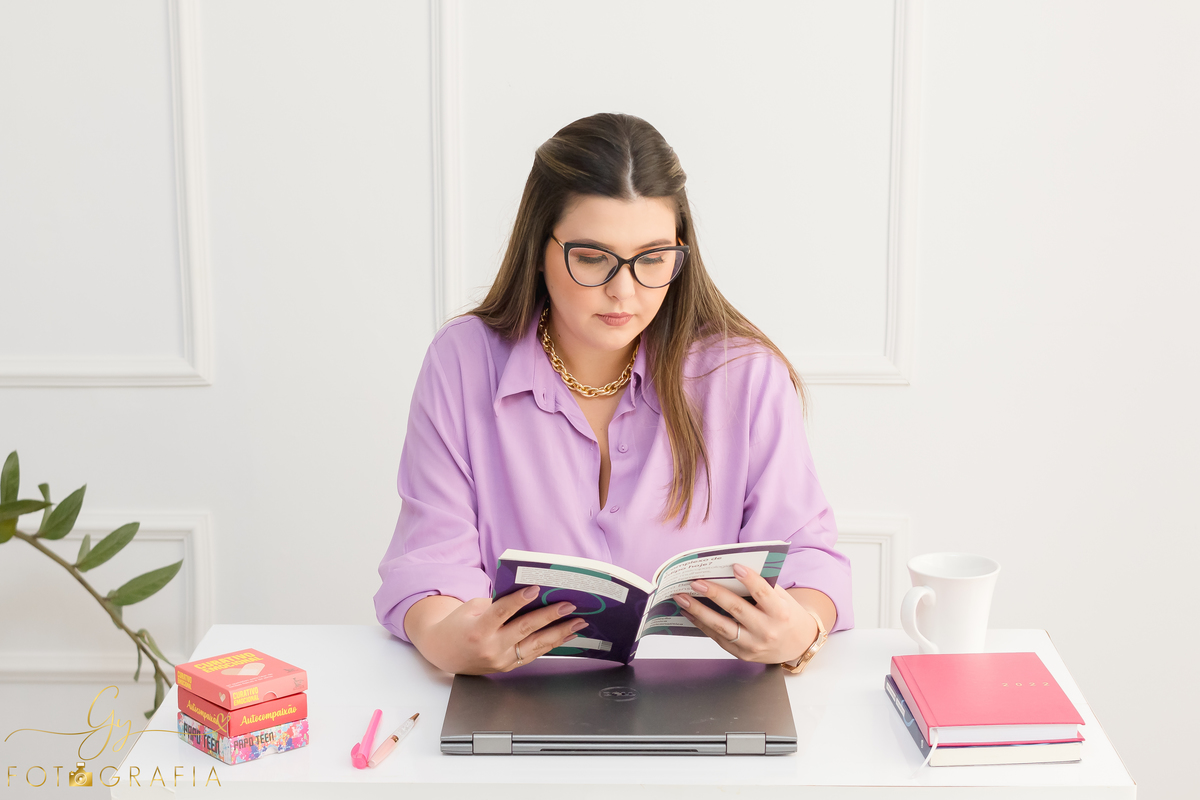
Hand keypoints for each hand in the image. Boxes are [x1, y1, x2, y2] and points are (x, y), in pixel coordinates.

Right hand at [406, 586, 587, 674]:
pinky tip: (567, 634)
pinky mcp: (509, 667)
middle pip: (524, 629)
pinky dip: (552, 643)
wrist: (445, 653)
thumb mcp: (471, 608)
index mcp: (478, 630)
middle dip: (549, 616)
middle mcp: (490, 648)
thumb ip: (497, 604)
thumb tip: (530, 595)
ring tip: (578, 622)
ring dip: (559, 632)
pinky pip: (534, 653)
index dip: (519, 600)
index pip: (501, 612)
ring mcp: (501, 660)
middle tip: (569, 605)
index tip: (536, 588)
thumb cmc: (459, 624)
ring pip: (535, 645)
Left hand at [672, 564, 817, 663]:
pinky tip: (689, 612)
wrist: (797, 645)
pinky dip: (702, 624)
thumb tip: (731, 571)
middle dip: (714, 594)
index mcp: (780, 613)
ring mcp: (753, 645)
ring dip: (699, 611)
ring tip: (682, 598)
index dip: (750, 580)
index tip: (735, 567)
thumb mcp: (783, 599)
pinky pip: (718, 637)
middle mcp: (767, 630)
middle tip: (696, 583)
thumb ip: (763, 587)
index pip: (764, 594)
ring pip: (722, 627)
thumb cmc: (787, 616)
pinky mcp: (742, 653)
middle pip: (737, 610)